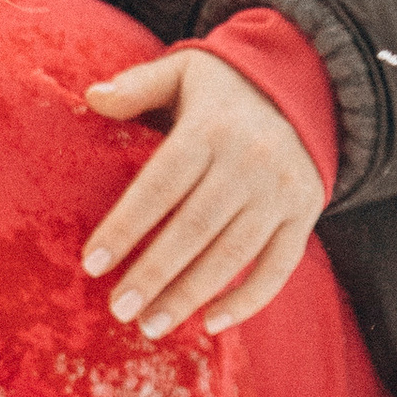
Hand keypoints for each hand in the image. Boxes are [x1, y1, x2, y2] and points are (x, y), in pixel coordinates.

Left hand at [80, 48, 324, 338]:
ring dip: (191, 295)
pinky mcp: (305, 213)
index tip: (92, 265)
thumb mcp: (182, 70)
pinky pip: (279, 265)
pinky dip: (249, 298)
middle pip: (195, 227)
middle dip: (154, 274)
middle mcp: (249, 161)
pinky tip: (212, 324)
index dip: (126, 227)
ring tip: (152, 326)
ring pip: (233, 253)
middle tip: (119, 310)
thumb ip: (137, 85)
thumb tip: (91, 97)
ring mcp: (281, 191)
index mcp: (210, 128)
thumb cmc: (225, 87)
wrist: (305, 85)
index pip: (161, 185)